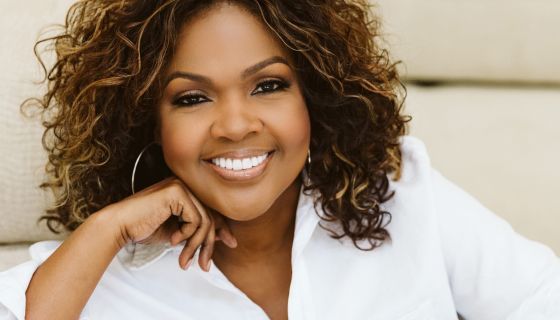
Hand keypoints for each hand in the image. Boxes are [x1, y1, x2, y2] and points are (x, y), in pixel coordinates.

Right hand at [109, 177, 236, 270]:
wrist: (120, 226)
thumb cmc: (144, 229)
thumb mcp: (177, 232)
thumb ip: (196, 231)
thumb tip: (221, 236)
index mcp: (186, 192)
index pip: (211, 210)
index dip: (222, 228)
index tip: (230, 244)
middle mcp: (186, 185)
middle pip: (211, 216)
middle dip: (209, 244)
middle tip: (204, 265)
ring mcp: (181, 186)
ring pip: (205, 220)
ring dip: (196, 245)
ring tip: (184, 259)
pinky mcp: (177, 192)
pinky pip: (195, 219)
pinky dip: (186, 235)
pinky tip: (172, 240)